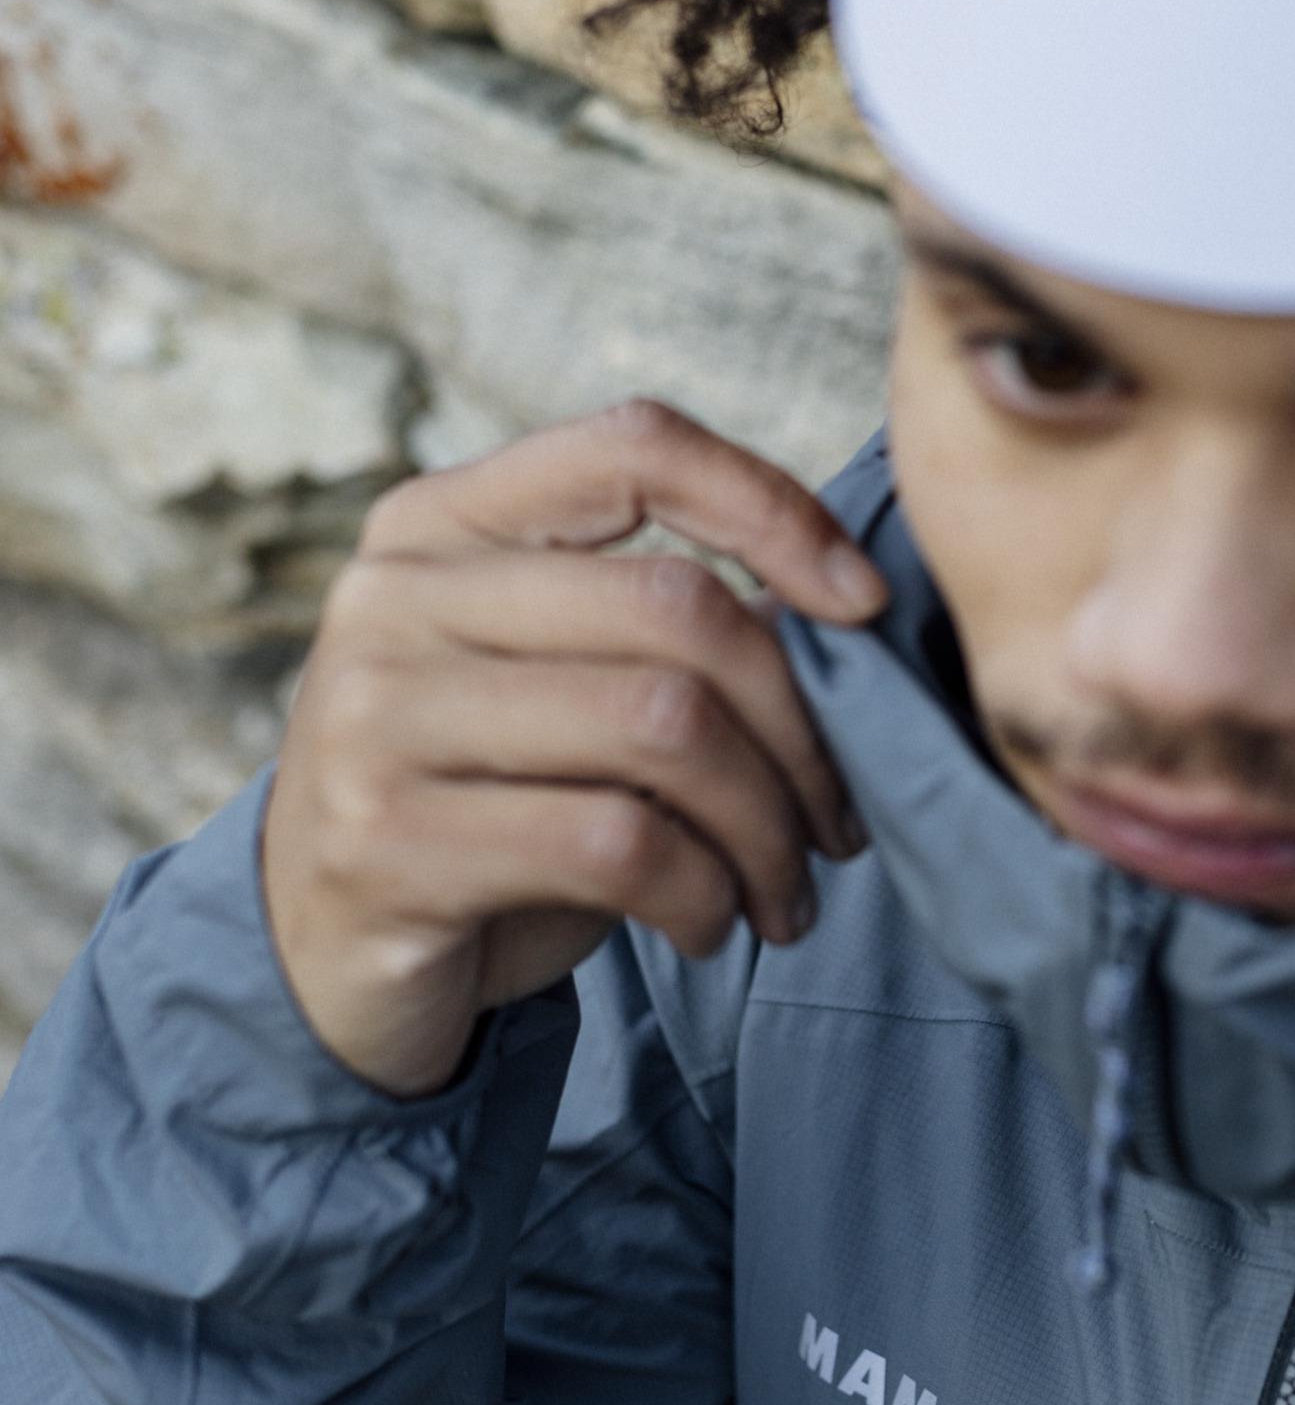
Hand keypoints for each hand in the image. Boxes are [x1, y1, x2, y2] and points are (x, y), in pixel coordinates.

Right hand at [262, 399, 887, 1098]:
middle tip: (839, 820)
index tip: (864, 607)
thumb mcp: (559, 689)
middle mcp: (395, 597)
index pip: (635, 446)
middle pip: (680, 608)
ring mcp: (378, 716)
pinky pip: (618, 844)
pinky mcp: (388, 842)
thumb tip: (851, 611)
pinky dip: (704, 895)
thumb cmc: (486, 808)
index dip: (773, 508)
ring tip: (783, 891)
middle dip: (802, 729)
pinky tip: (712, 927)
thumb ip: (663, 630)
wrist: (321, 958)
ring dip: (766, 830)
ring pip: (665, 729)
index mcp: (442, 522)